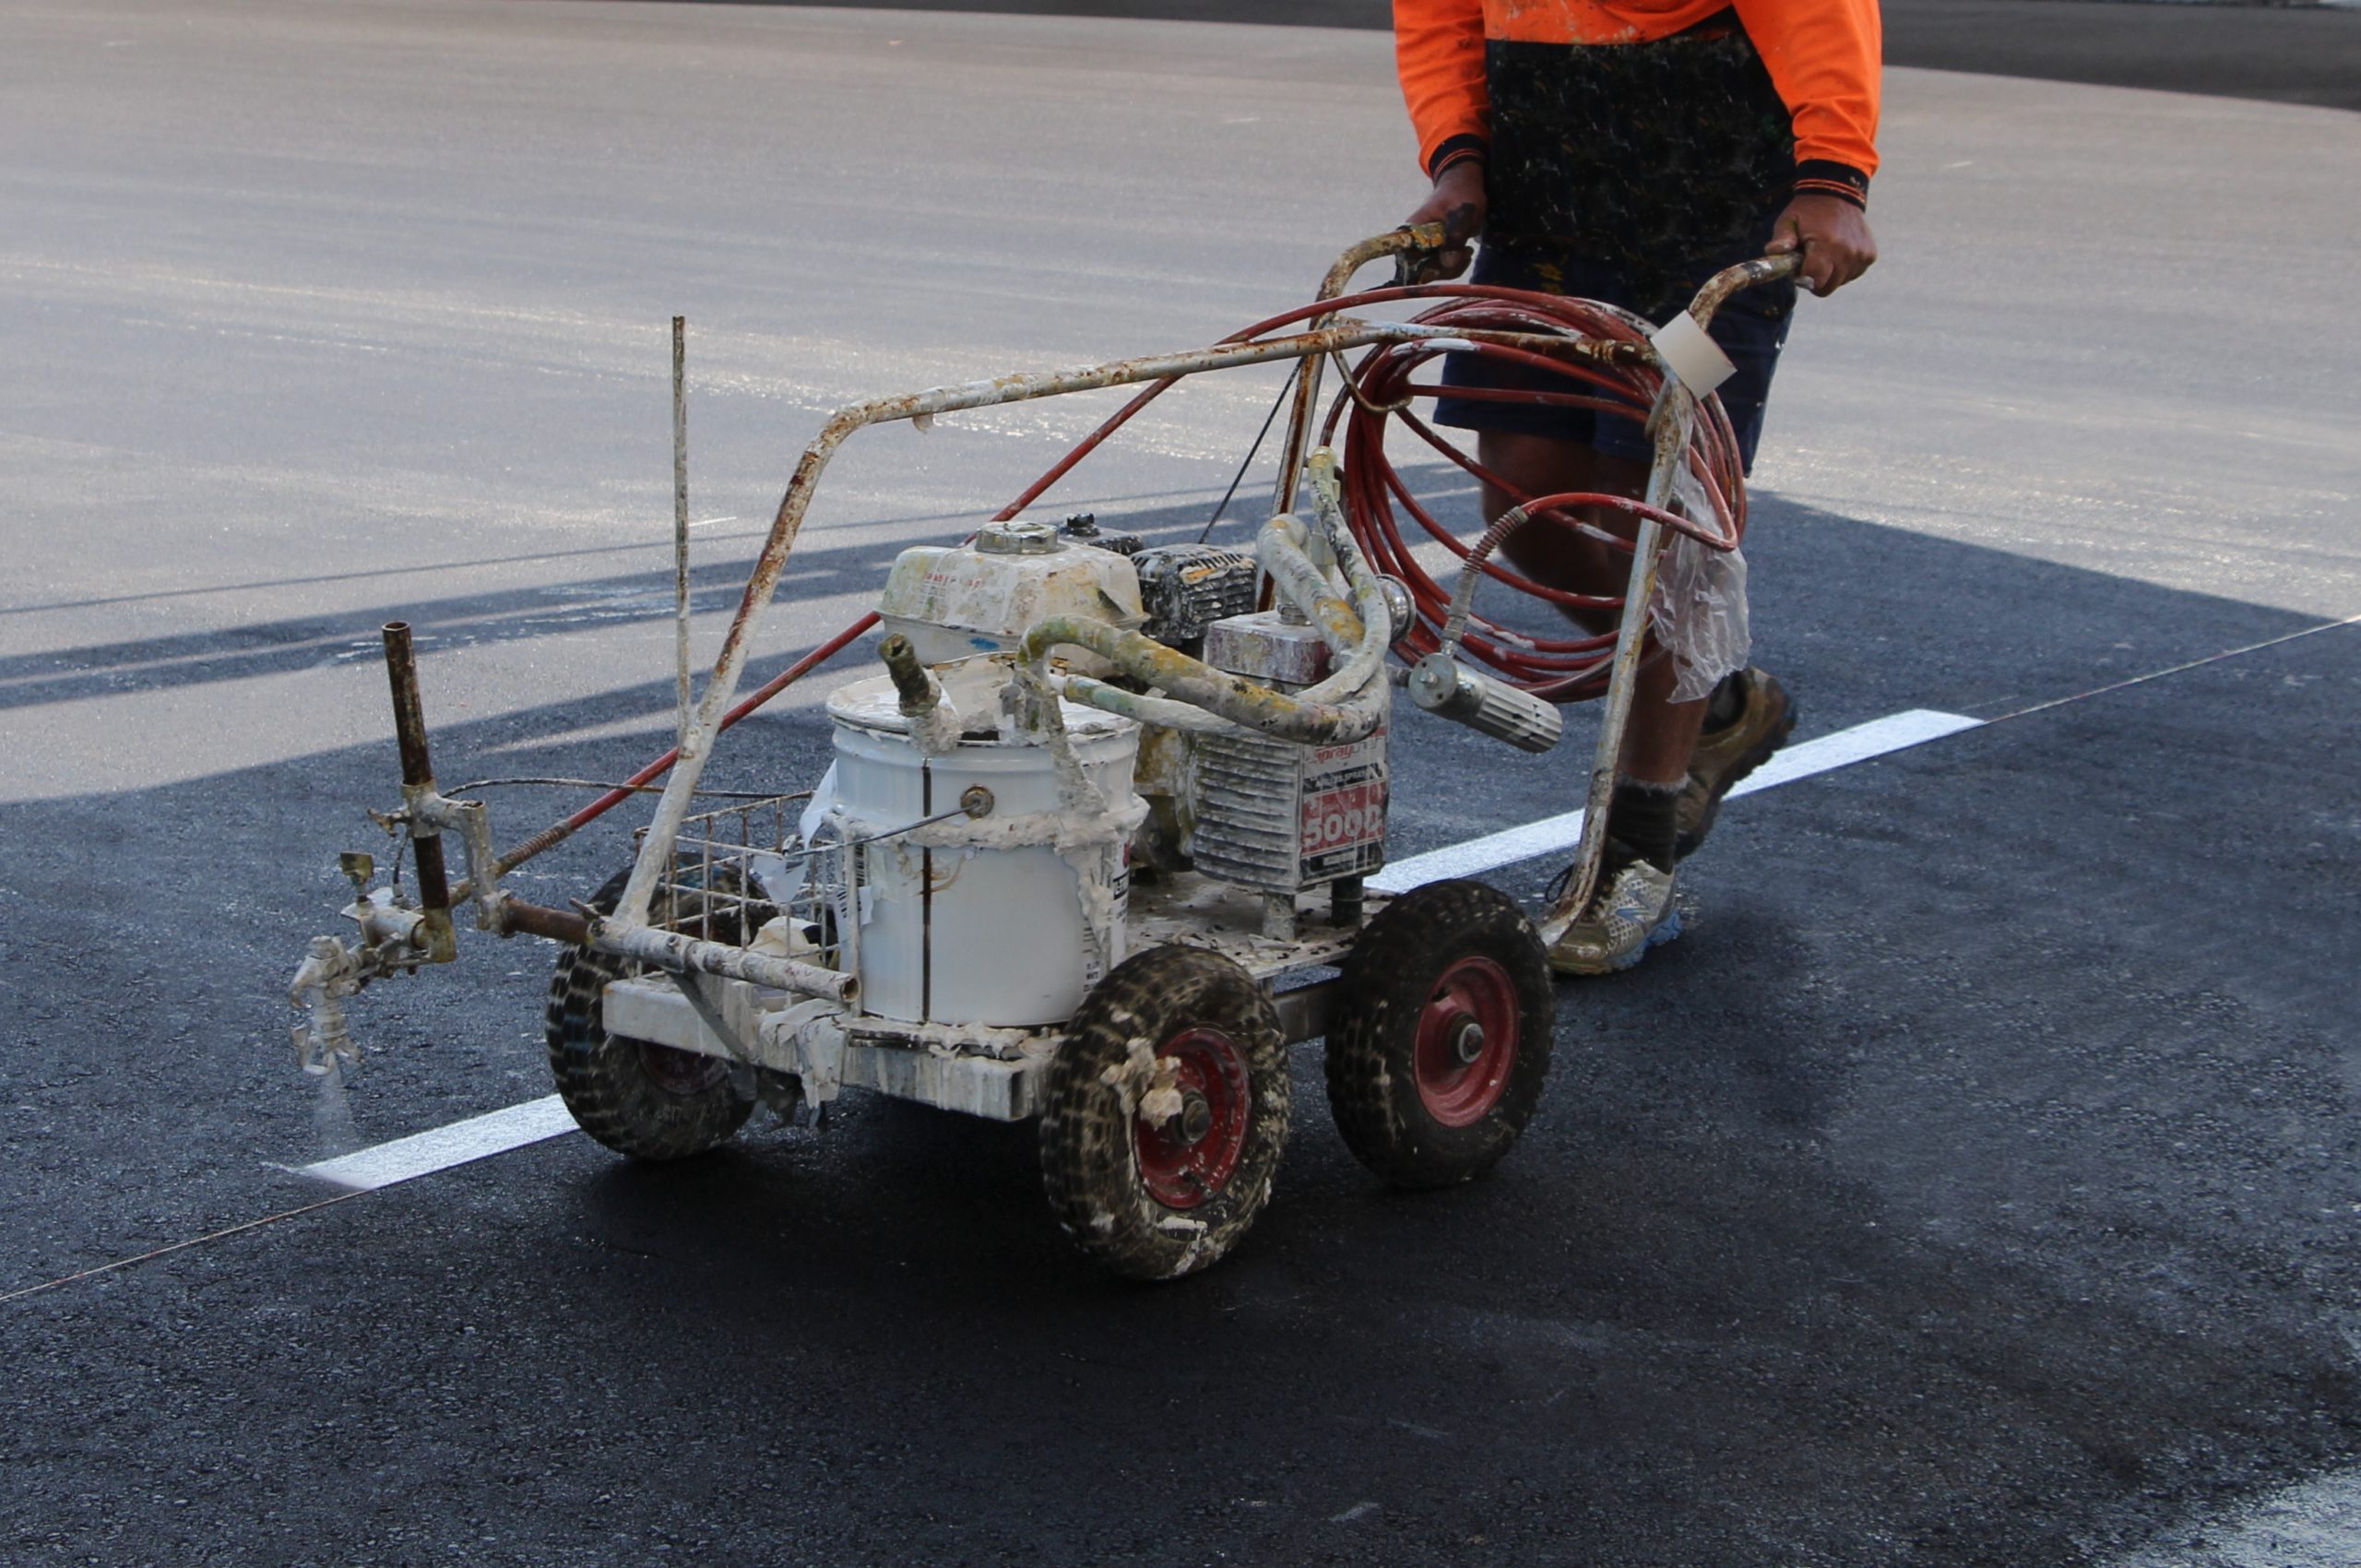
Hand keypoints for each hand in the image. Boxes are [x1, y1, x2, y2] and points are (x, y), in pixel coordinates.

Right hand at [1402, 161, 1486, 280]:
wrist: (1464, 186)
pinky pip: (1440, 269)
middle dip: (1445, 269)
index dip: (1420, 272)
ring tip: (1468, 250)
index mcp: (1411, 232)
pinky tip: (1465, 253)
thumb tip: (1447, 263)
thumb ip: (1455, 236)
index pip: (1406, 261)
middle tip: (1466, 252)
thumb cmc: (1460, 194)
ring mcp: (1422, 249)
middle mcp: (1412, 243)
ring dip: (1453, 268)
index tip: (1446, 265)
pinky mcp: (1432, 253)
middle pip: (1420, 272)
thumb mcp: (1463, 213)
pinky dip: (1454, 267)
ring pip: (1432, 273)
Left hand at [1765, 193, 1876, 295]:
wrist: (1838, 191)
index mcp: (1827, 245)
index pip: (1815, 281)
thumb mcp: (1788, 221)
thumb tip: (1773, 252)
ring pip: (1840, 282)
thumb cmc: (1808, 210)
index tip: (1799, 267)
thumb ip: (1780, 240)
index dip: (1803, 278)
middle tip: (1811, 261)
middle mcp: (1848, 252)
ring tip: (1825, 253)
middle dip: (1816, 278)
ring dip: (1831, 274)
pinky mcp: (1870, 254)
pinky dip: (1844, 268)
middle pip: (1827, 287)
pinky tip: (1838, 251)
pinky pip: (1853, 274)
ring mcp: (1861, 254)